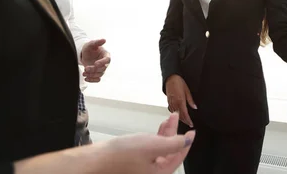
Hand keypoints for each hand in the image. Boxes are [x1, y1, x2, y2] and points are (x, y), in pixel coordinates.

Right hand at [13, 113, 194, 173]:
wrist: (94, 160)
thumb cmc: (120, 155)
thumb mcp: (152, 145)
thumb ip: (173, 143)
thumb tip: (189, 141)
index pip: (178, 157)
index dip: (186, 142)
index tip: (192, 131)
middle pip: (169, 153)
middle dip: (174, 134)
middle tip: (175, 118)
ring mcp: (142, 169)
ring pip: (159, 150)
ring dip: (164, 134)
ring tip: (167, 119)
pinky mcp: (133, 164)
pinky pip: (149, 151)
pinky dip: (154, 139)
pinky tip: (154, 131)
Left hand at [81, 39, 110, 82]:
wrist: (84, 54)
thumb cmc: (90, 48)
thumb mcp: (92, 44)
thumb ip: (97, 42)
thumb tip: (104, 40)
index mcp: (106, 55)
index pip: (107, 60)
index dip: (102, 62)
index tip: (96, 64)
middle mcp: (105, 63)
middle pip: (102, 68)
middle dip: (94, 69)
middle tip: (86, 68)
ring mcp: (101, 69)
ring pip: (99, 74)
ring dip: (92, 75)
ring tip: (84, 73)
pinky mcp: (97, 73)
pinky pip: (97, 79)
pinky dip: (92, 80)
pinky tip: (86, 78)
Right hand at [165, 75, 195, 127]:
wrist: (170, 78)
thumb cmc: (179, 82)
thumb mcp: (187, 90)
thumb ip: (190, 100)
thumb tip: (194, 107)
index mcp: (180, 100)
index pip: (185, 113)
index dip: (188, 120)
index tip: (191, 123)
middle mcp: (175, 103)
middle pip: (180, 115)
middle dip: (185, 121)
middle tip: (189, 124)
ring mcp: (171, 103)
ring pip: (175, 114)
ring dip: (180, 118)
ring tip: (185, 121)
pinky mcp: (168, 101)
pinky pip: (172, 110)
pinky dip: (175, 114)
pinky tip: (178, 115)